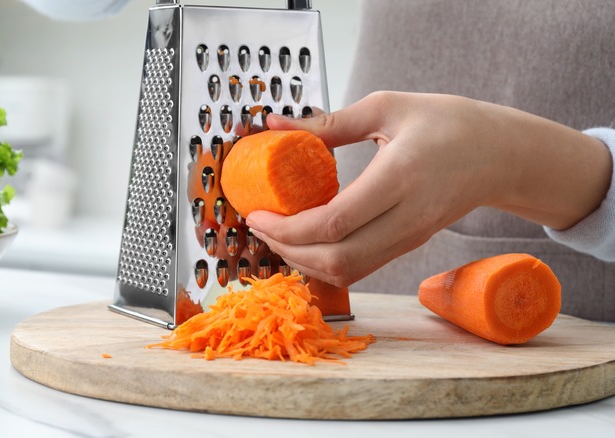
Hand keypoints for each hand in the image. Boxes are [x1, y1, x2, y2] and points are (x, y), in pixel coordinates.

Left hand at [246, 91, 611, 286]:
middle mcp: (407, 216)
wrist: (499, 154)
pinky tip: (306, 242)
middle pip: (337, 258)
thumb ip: (328, 121)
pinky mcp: (409, 245)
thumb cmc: (447, 122)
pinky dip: (326, 264)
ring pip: (348, 271)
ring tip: (277, 236)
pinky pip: (361, 268)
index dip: (287, 228)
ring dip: (304, 261)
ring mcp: (410, 237)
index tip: (257, 213)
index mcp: (399, 177)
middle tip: (259, 226)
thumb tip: (275, 125)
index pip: (335, 222)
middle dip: (287, 250)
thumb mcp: (387, 107)